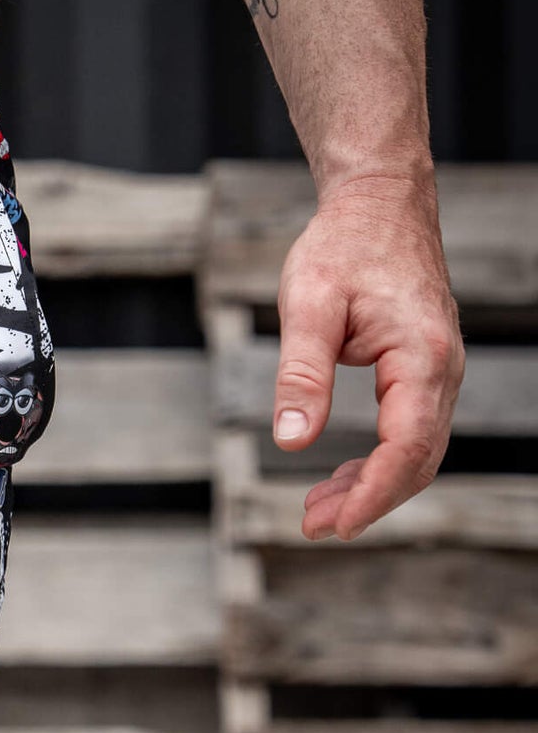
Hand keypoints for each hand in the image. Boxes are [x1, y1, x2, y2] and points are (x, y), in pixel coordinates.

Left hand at [271, 174, 463, 541]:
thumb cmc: (342, 246)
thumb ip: (301, 374)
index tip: (336, 526)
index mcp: (422, 355)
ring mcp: (437, 372)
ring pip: (416, 450)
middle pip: (419, 459)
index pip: (407, 445)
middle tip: (313, 527)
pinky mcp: (422, 371)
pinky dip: (376, 462)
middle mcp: (442, 368)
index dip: (373, 493)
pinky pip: (409, 430)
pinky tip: (339, 479)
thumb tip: (290, 441)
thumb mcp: (307, 304)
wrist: (377, 204)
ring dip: (371, 487)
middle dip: (369, 500)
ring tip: (316, 513)